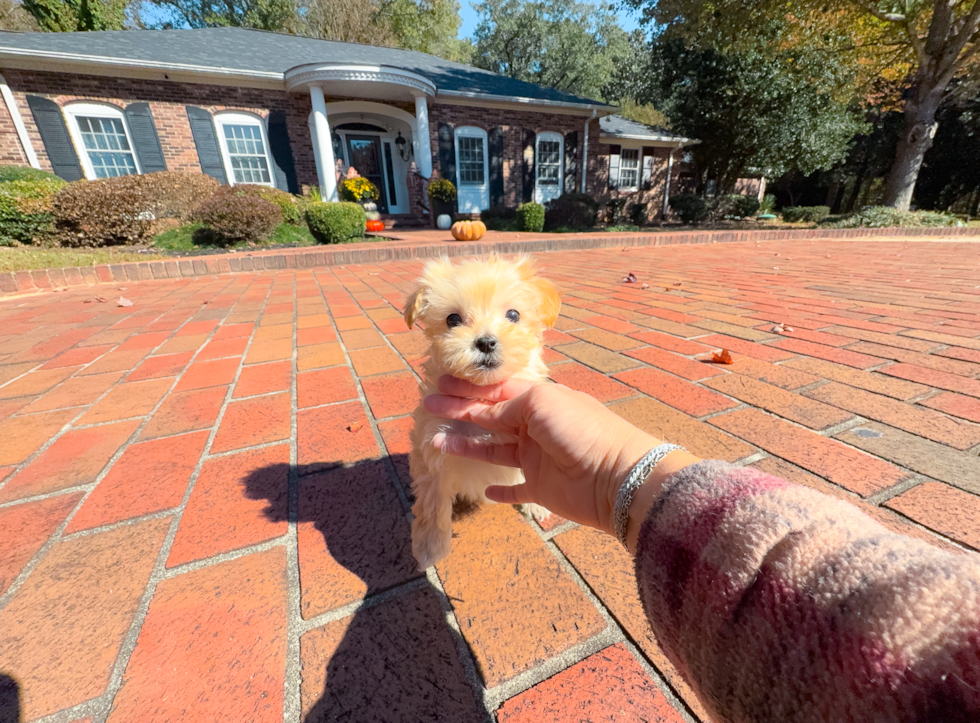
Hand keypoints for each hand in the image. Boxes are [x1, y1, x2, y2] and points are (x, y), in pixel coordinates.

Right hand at [424, 376, 698, 543]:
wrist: (615, 477)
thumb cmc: (581, 431)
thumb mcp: (540, 405)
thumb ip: (506, 407)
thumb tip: (484, 413)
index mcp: (538, 401)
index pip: (495, 391)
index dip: (468, 387)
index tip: (440, 382)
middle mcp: (535, 427)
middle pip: (489, 417)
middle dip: (459, 410)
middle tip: (429, 405)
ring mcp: (537, 459)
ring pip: (493, 450)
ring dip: (467, 445)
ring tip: (437, 443)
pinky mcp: (540, 489)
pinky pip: (516, 490)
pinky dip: (501, 491)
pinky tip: (485, 490)